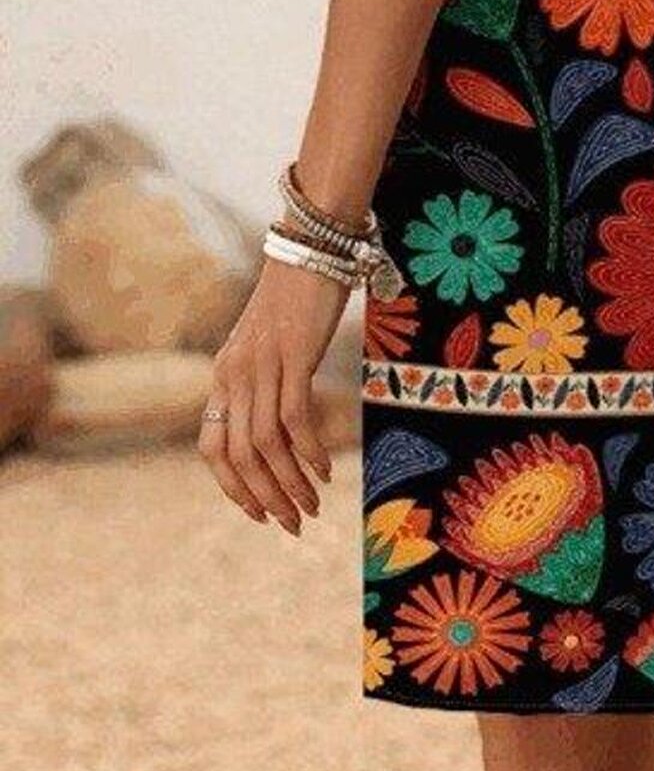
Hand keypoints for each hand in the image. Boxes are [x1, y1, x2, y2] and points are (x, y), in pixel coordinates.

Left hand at [197, 259, 344, 532]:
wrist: (310, 247)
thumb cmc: (296, 298)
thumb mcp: (268, 345)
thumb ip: (262, 382)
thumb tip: (276, 430)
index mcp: (223, 374)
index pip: (210, 446)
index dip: (231, 488)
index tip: (258, 514)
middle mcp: (234, 373)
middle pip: (238, 455)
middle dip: (265, 497)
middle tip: (294, 524)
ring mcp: (262, 364)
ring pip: (265, 444)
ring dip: (290, 483)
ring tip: (313, 505)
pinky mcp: (293, 355)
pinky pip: (294, 418)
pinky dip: (309, 452)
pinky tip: (326, 470)